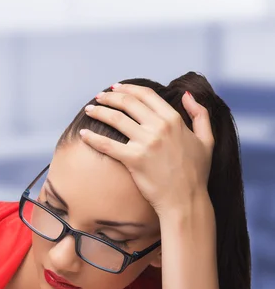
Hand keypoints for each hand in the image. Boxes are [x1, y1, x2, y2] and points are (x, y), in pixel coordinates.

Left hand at [80, 84, 213, 215]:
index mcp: (174, 120)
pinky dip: (93, 138)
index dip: (128, 88)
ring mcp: (146, 143)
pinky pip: (107, 145)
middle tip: (99, 97)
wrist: (186, 200)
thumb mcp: (207, 140)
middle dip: (110, 97)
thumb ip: (200, 114)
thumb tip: (187, 95)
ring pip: (115, 119)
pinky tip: (83, 134)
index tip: (116, 88)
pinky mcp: (133, 160)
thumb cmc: (196, 173)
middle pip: (128, 103)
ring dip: (99, 111)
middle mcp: (159, 127)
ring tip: (89, 110)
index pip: (146, 95)